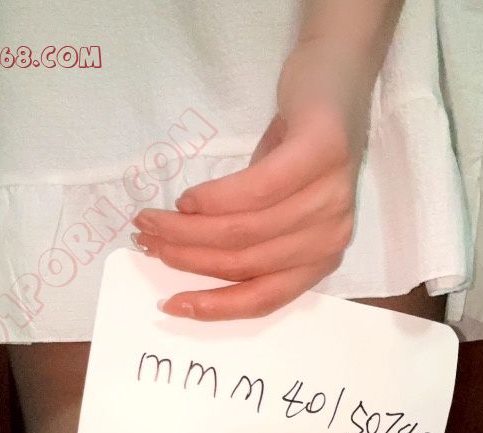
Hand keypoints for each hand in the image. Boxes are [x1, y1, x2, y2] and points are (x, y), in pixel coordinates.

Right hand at [131, 51, 369, 320]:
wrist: (336, 76)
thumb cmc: (295, 148)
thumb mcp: (272, 207)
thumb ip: (242, 240)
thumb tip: (181, 257)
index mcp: (318, 260)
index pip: (263, 298)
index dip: (213, 306)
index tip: (169, 305)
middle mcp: (330, 237)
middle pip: (243, 262)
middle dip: (185, 257)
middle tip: (146, 242)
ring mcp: (332, 196)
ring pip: (243, 230)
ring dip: (186, 228)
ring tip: (152, 220)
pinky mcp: (323, 152)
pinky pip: (258, 189)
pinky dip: (214, 198)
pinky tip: (187, 198)